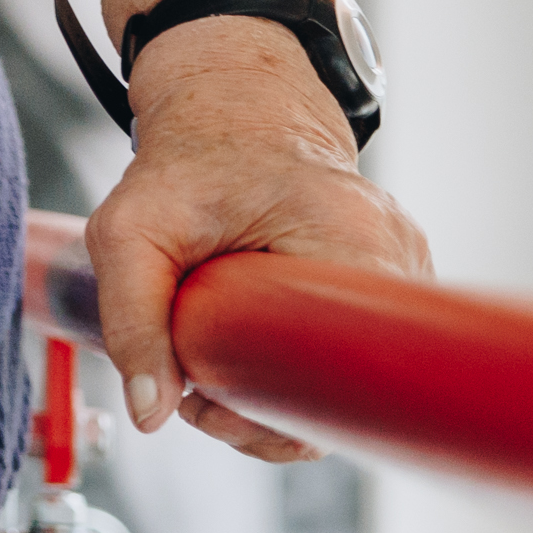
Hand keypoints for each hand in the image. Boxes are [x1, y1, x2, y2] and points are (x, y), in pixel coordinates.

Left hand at [88, 20, 428, 460]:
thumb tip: (151, 415)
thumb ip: (131, 319)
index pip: (344, 374)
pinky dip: (301, 365)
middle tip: (200, 393)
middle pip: (352, 386)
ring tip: (214, 369)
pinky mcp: (389, 279)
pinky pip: (354, 348)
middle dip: (270, 411)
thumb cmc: (185, 166)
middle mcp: (397, 256)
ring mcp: (403, 269)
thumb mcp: (130, 231)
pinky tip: (248, 355)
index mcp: (353, 240)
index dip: (278, 418)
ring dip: (282, 392)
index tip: (209, 407)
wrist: (233, 113)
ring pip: (354, 374)